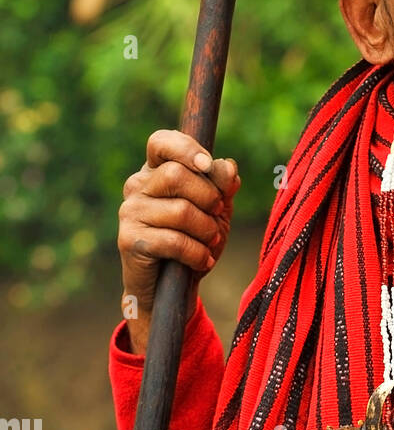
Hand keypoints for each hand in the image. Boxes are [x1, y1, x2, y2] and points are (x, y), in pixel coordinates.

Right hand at [117, 129, 240, 354]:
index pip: (161, 141)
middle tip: (217, 213)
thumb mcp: (216, 209)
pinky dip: (197, 252)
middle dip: (208, 195)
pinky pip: (173, 240)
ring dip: (207, 229)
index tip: (207, 164)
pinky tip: (203, 260)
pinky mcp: (129, 240)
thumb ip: (223, 185)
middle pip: (177, 174)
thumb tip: (228, 167)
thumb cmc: (194, 239)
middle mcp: (137, 185)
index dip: (185, 148)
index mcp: (156, 169)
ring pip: (180, 209)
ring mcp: (129, 212)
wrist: (170, 289)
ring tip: (211, 242)